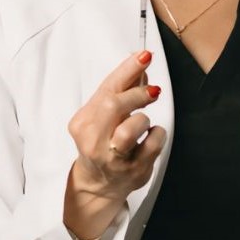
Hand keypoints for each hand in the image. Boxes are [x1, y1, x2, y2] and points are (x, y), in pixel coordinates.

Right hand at [67, 49, 167, 205]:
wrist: (99, 183)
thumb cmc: (102, 143)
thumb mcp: (104, 116)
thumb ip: (120, 91)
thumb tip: (140, 64)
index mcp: (83, 123)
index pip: (105, 90)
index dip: (127, 70)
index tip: (144, 55)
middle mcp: (93, 141)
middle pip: (114, 106)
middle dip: (137, 94)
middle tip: (153, 91)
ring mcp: (113, 159)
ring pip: (132, 128)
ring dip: (144, 120)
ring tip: (143, 125)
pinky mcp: (133, 171)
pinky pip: (154, 143)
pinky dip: (157, 135)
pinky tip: (150, 137)